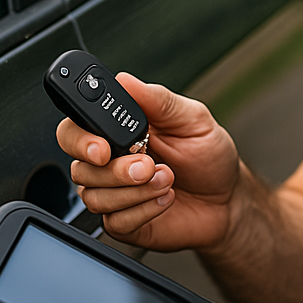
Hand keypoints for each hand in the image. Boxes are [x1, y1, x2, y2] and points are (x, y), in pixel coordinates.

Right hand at [57, 73, 242, 249]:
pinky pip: (114, 221)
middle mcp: (109, 161)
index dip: (79, 138)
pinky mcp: (122, 222)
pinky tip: (164, 199)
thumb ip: (157, 99)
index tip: (103, 147)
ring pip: (94, 196)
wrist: (227, 200)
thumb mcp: (192, 119)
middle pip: (77, 165)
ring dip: (135, 190)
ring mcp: (113, 193)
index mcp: (117, 130)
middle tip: (145, 166)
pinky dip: (143, 210)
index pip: (75, 127)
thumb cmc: (208, 156)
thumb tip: (125, 80)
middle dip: (111, 169)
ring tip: (168, 179)